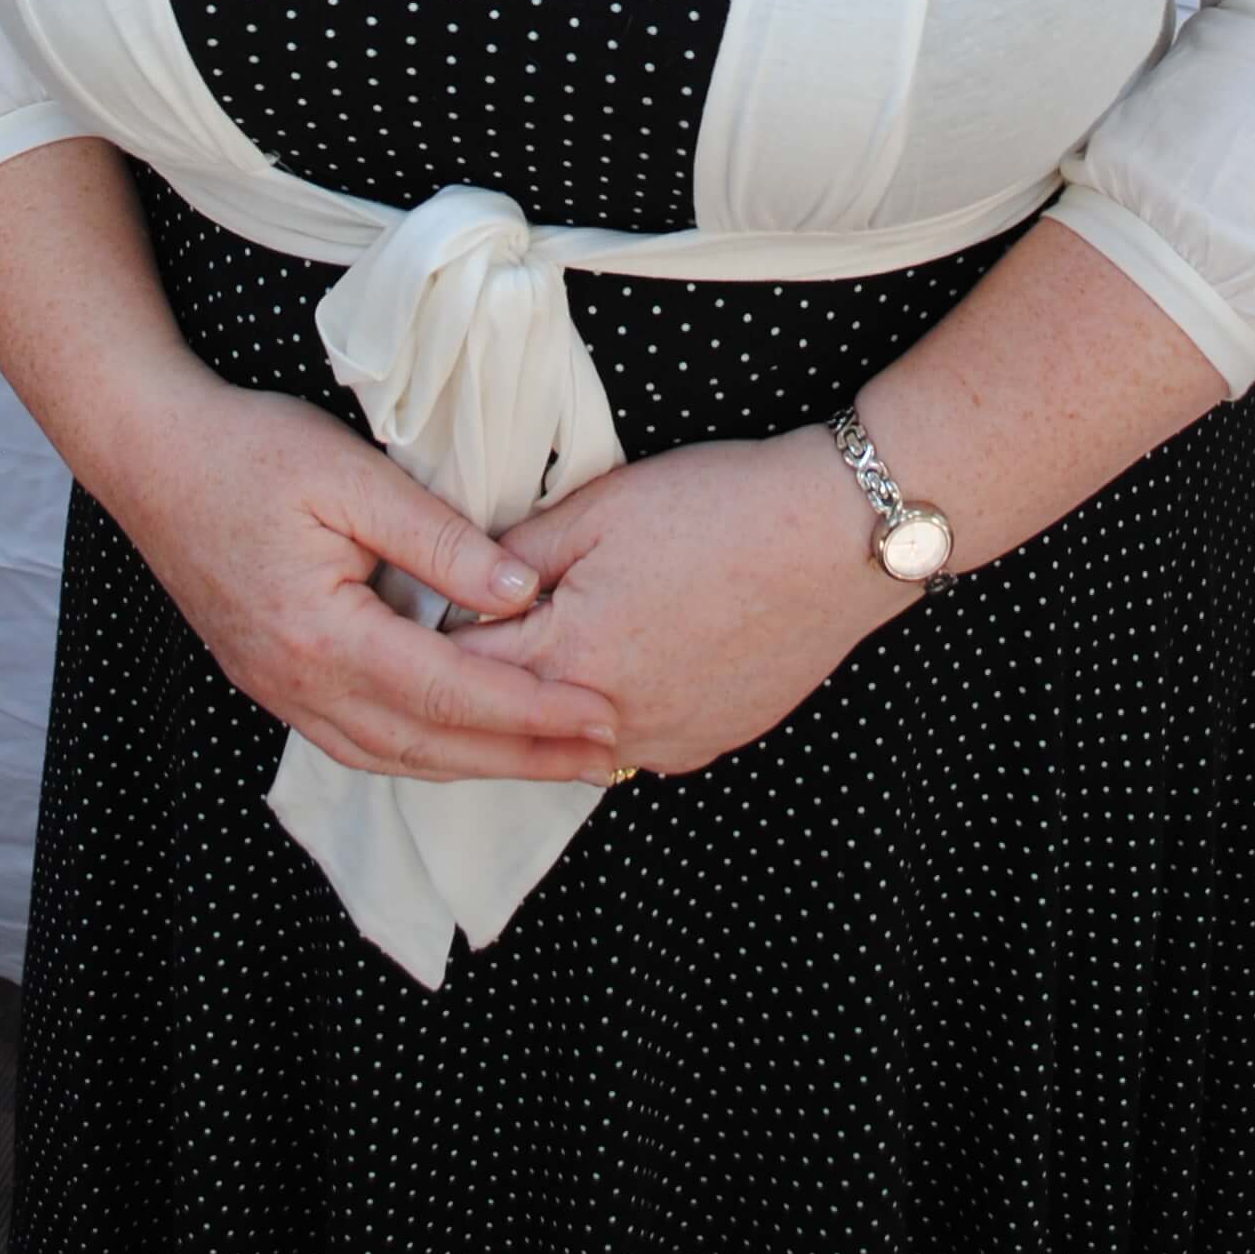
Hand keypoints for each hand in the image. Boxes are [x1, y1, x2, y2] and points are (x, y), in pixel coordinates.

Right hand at [97, 360, 623, 786]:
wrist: (147, 453)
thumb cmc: (247, 449)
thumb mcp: (351, 476)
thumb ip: (438, 541)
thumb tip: (520, 595)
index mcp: (322, 634)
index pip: (451, 693)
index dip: (532, 710)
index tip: (599, 715)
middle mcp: (297, 683)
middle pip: (429, 747)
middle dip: (522, 758)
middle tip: (602, 759)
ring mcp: (277, 691)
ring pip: (392, 757)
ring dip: (475, 766)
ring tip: (547, 761)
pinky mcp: (269, 680)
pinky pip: (356, 741)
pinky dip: (419, 753)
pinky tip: (458, 744)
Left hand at [444, 426, 902, 776]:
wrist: (835, 537)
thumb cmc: (718, 509)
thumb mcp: (599, 509)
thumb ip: (518, 556)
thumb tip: (466, 584)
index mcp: (569, 657)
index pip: (461, 669)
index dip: (435, 635)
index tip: (419, 614)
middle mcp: (610, 720)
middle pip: (512, 718)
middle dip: (482, 682)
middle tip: (467, 639)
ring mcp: (664, 742)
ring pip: (573, 737)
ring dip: (551, 701)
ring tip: (555, 642)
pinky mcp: (707, 744)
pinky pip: (634, 739)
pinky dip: (614, 709)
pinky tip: (627, 660)